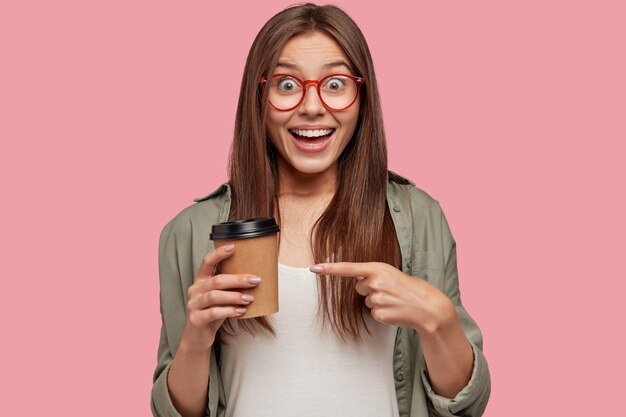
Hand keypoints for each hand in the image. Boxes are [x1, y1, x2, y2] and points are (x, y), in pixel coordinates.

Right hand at [181, 244, 260, 351]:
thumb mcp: (220, 297)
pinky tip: (241, 311)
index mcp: (200, 281)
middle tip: (256, 280)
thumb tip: (256, 277)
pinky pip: (213, 313)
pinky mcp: (196, 320)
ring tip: (250, 298)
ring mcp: (193, 305)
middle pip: (217, 280)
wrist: (198, 338)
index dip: (219, 254)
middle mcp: (195, 290)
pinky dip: (229, 311)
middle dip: (238, 279)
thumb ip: (230, 287)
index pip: (206, 262)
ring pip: (215, 296)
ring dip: (235, 296)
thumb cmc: (213, 313)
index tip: (234, 247)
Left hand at [310, 262, 455, 333]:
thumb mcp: (391, 274)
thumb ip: (373, 275)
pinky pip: (372, 313)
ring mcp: (377, 298)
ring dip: (377, 302)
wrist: (428, 307)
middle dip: (370, 289)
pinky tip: (394, 310)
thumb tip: (359, 281)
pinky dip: (382, 313)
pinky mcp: (379, 314)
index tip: (313, 268)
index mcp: (378, 268)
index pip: (348, 268)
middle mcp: (375, 282)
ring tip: (394, 300)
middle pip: (358, 287)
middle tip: (389, 290)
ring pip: (366, 301)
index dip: (329, 269)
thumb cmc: (409, 288)